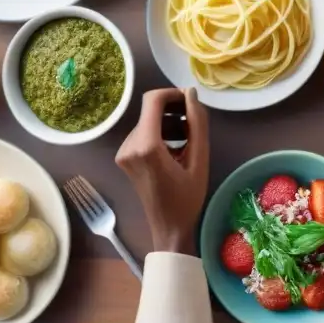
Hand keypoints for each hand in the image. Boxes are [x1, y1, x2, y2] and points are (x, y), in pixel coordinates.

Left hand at [115, 88, 209, 254]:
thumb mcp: (199, 159)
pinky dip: (162, 134)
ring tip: (190, 139)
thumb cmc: (187, 197)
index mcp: (145, 145)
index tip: (192, 102)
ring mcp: (124, 152)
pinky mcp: (125, 158)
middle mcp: (128, 145)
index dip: (173, 94)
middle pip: (151, 111)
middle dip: (175, 111)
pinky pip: (144, 134)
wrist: (168, 228)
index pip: (153, 100)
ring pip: (148, 122)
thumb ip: (197, 123)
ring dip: (170, 123)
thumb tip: (191, 94)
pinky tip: (178, 148)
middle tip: (196, 123)